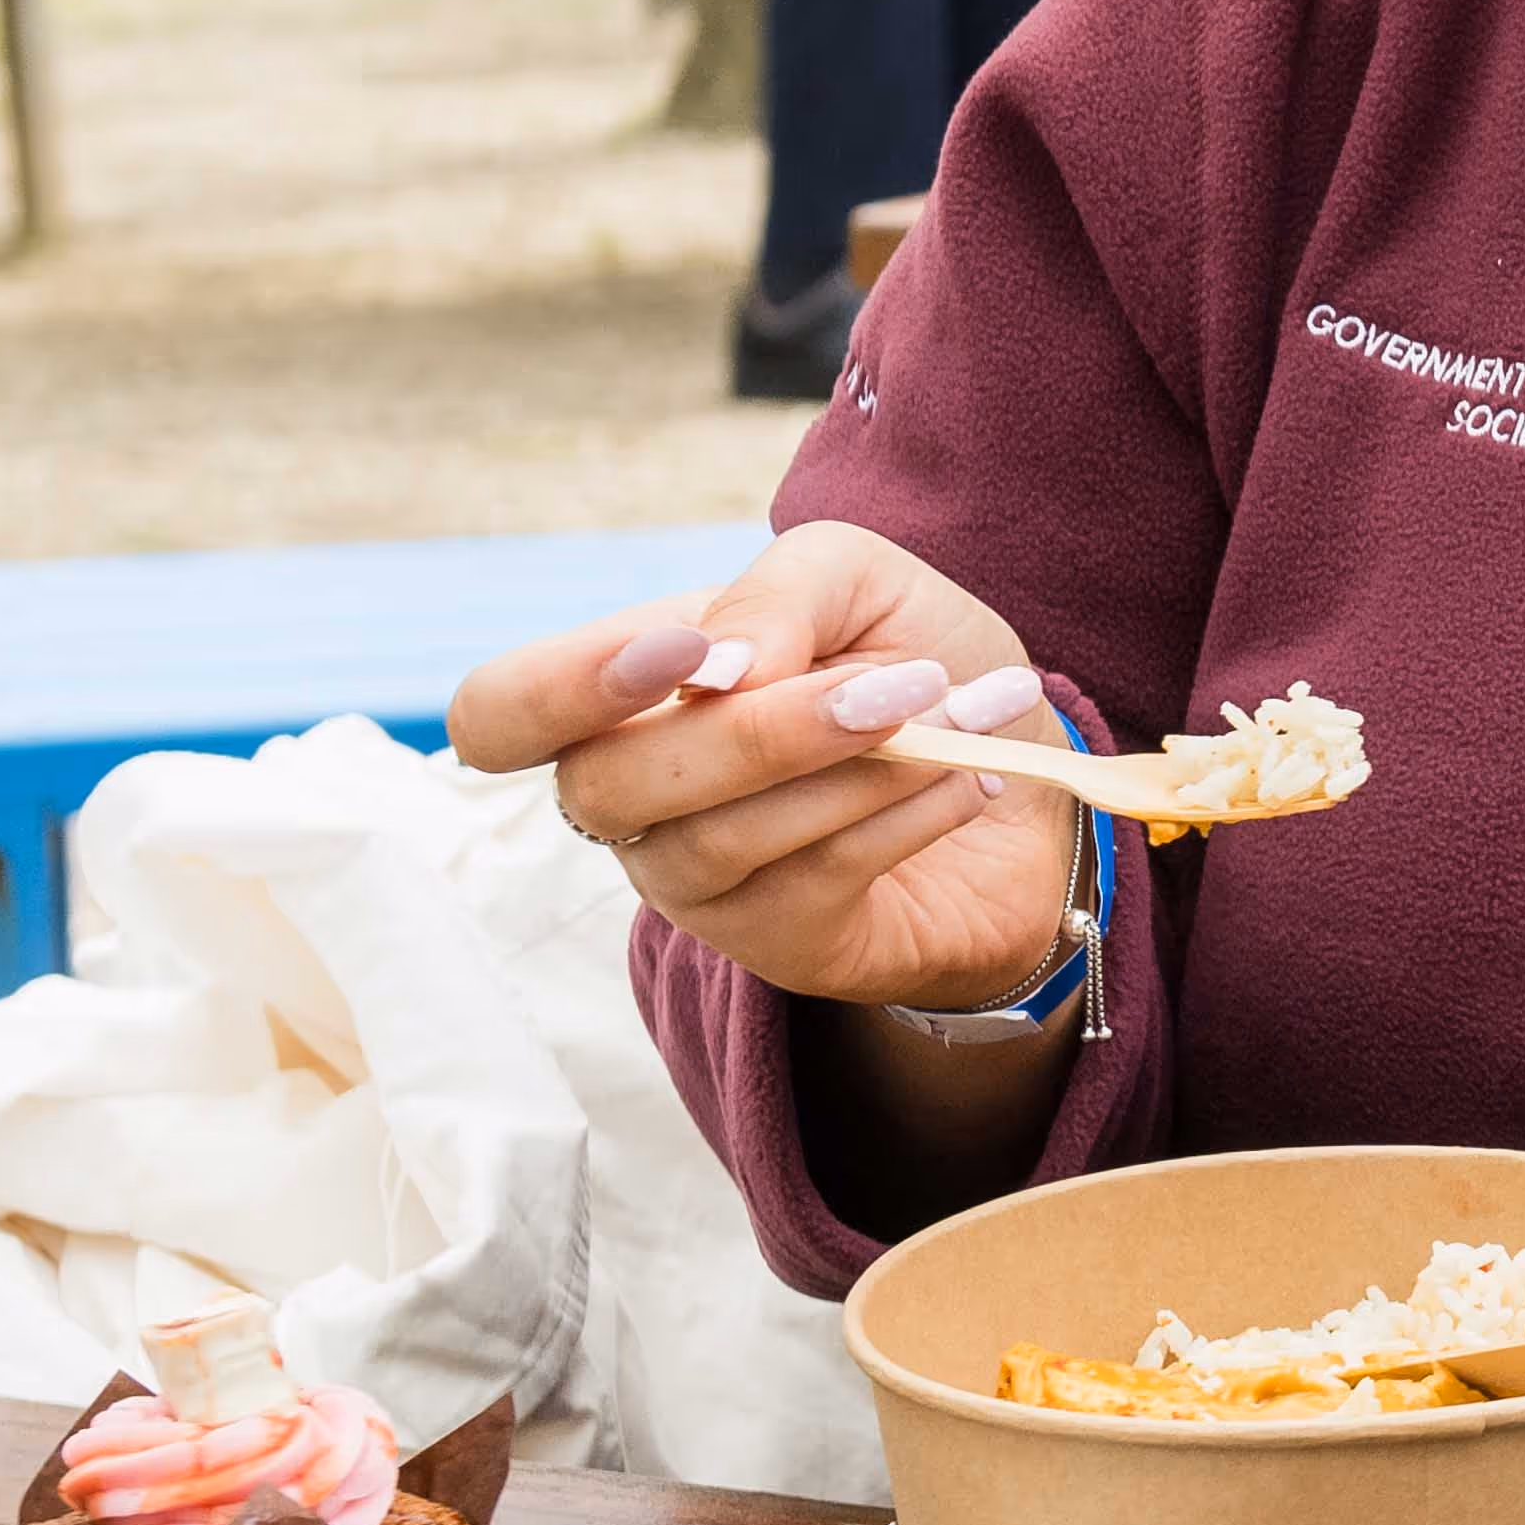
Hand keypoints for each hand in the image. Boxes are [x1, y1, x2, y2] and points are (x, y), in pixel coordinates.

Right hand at [441, 521, 1086, 1016]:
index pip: (497, 713)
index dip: (557, 691)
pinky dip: (902, 815)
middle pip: (606, 786)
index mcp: (624, 690)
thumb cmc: (914, 660)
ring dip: (856, 769)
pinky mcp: (776, 943)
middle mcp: (632, 796)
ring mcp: (692, 882)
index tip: (682, 654)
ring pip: (715, 841)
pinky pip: (812, 881)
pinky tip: (965, 774)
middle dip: (759, 732)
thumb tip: (708, 671)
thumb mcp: (857, 580)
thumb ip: (777, 595)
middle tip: (905, 682)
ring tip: (955, 712)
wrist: (1027, 761)